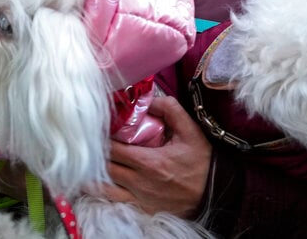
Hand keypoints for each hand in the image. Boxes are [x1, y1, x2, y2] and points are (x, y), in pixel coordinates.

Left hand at [99, 96, 211, 218]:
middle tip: (94, 139)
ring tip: (93, 158)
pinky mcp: (141, 207)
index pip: (113, 148)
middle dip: (97, 152)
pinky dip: (102, 189)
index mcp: (150, 162)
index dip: (102, 137)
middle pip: (105, 166)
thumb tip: (149, 99)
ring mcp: (139, 197)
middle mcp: (140, 182)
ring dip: (95, 171)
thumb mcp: (190, 131)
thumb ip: (170, 110)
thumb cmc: (201, 162)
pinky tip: (99, 179)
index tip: (100, 126)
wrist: (214, 193)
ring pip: (104, 186)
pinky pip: (113, 200)